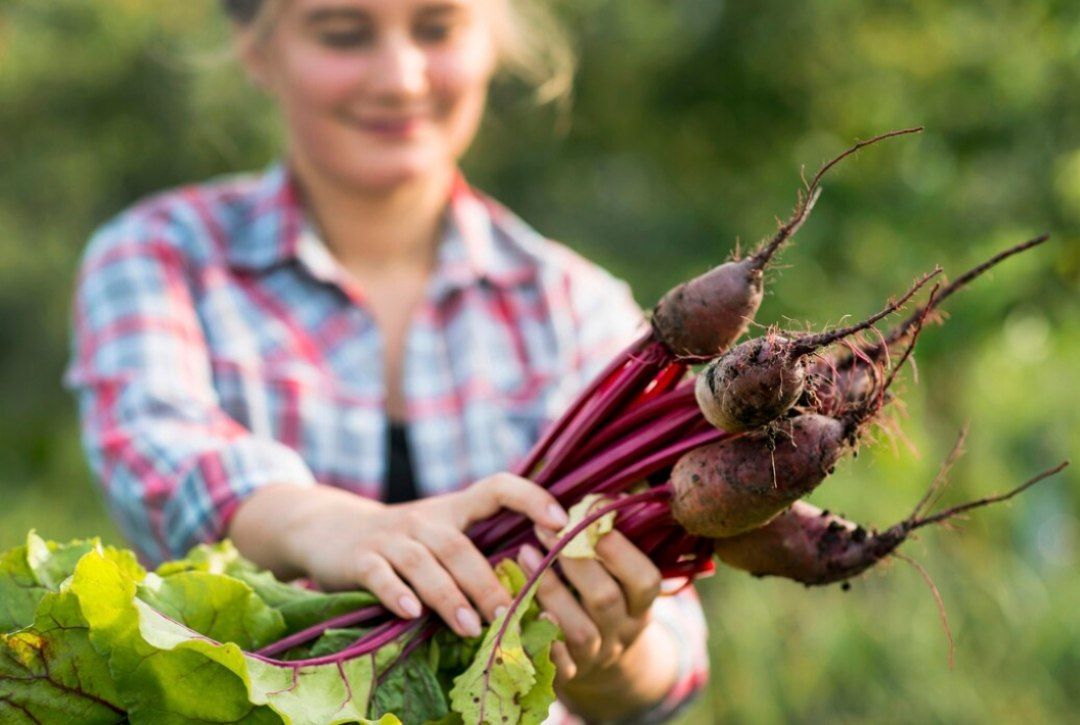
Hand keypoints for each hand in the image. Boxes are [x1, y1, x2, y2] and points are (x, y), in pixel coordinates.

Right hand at [275, 475, 568, 637]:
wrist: (331, 530)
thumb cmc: (405, 543)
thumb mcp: (442, 534)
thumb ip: (479, 552)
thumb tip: (540, 591)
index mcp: (454, 509)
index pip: (497, 487)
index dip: (531, 497)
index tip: (561, 522)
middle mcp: (425, 519)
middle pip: (460, 546)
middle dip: (487, 582)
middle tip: (510, 614)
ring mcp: (391, 537)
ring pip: (424, 563)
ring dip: (449, 596)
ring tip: (472, 627)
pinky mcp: (359, 559)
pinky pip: (379, 575)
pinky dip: (395, 593)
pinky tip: (411, 613)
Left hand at [518, 526, 663, 685]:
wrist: (602, 664)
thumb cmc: (603, 597)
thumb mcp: (619, 576)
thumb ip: (609, 541)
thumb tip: (600, 494)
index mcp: (641, 605)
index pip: (645, 580)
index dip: (619, 550)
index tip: (587, 517)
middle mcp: (623, 633)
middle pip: (605, 600)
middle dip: (575, 561)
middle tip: (544, 528)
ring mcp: (596, 657)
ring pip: (579, 631)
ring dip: (550, 590)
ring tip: (523, 554)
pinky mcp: (567, 676)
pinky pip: (552, 661)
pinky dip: (536, 635)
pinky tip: (514, 605)